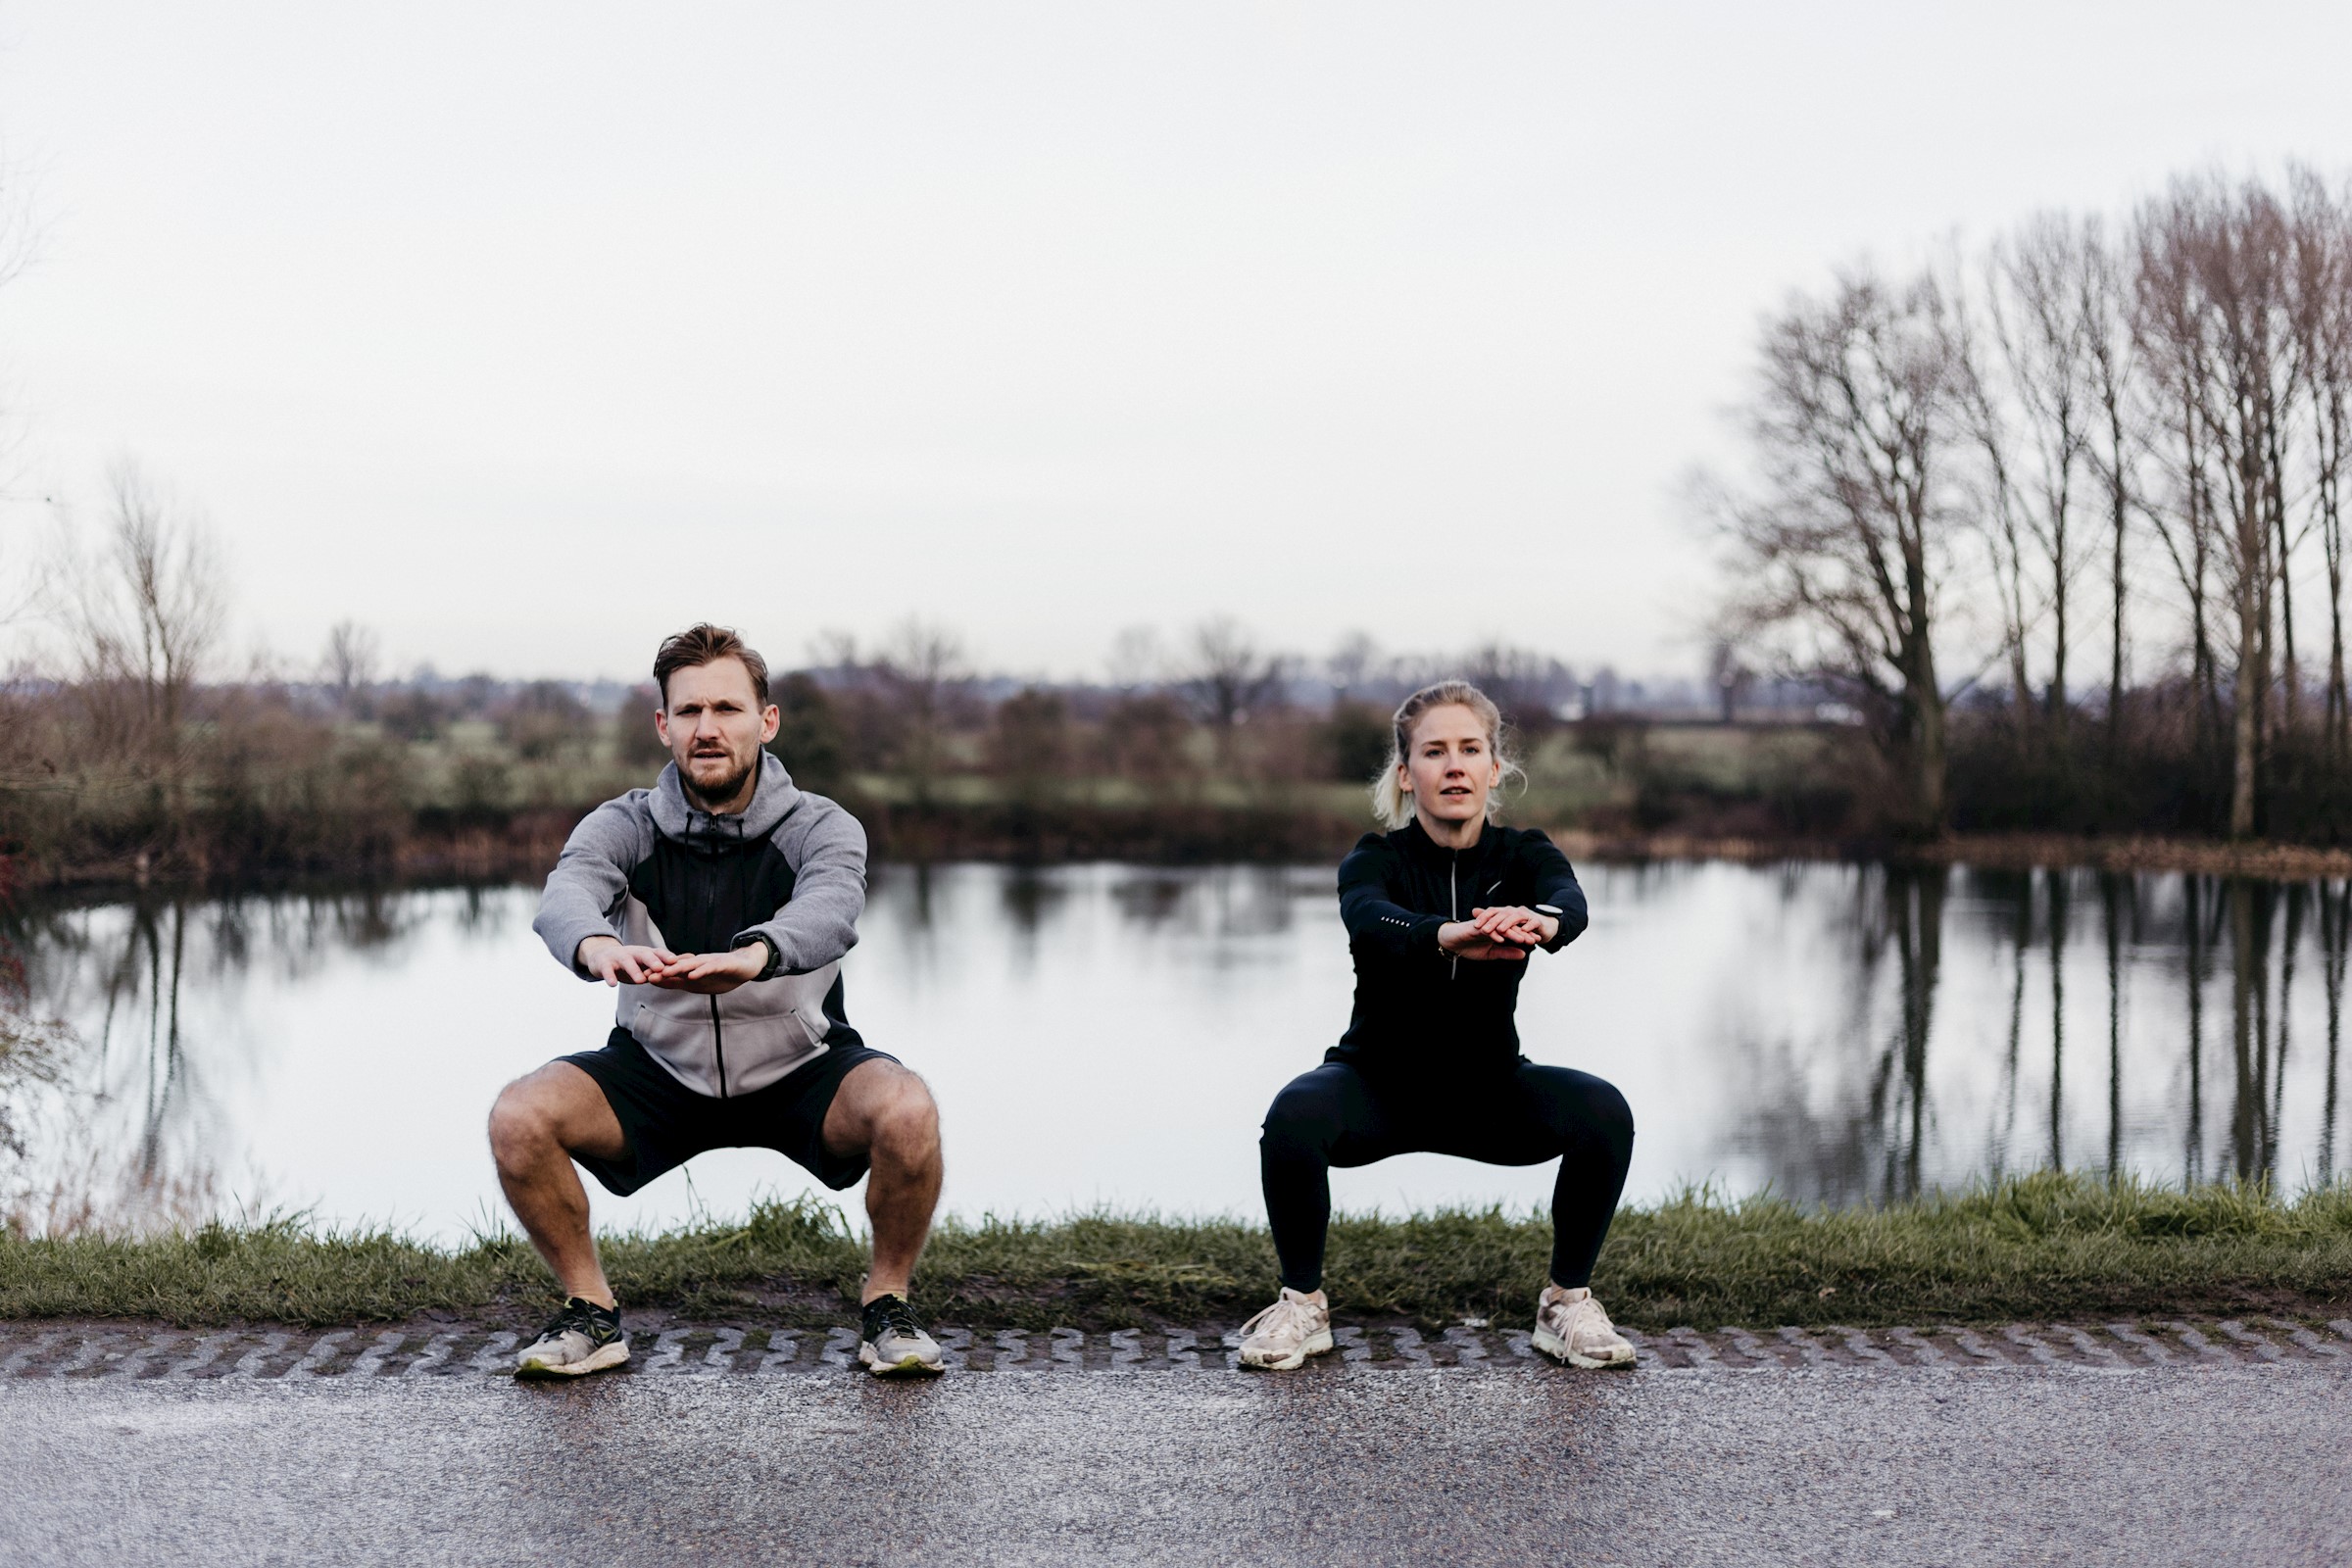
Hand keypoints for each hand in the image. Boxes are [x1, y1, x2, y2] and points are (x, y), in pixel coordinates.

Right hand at [577, 936, 678, 985]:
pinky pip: (607, 970)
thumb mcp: (645, 965)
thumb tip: (686, 966)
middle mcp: (633, 953)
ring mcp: (618, 957)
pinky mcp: (604, 963)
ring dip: (633, 970)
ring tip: (640, 980)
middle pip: (644, 954)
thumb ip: (661, 968)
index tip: (677, 963)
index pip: (658, 953)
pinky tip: (612, 984)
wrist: (600, 956)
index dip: (667, 957)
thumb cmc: (629, 963)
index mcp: (644, 953)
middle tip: (660, 969)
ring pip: (626, 962)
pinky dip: (609, 976)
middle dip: (652, 961)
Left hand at [643, 944, 767, 994]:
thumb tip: (662, 983)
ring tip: (664, 973)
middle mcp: (698, 963)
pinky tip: (693, 975)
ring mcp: (710, 962)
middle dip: (661, 970)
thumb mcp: (700, 982)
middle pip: (677, 966)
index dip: (657, 975)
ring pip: (691, 964)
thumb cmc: (723, 974)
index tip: (640, 979)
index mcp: (692, 968)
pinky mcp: (722, 963)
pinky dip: (700, 971)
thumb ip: (682, 982)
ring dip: (677, 969)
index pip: (672, 971)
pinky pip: (710, 967)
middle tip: (646, 976)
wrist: (747, 965)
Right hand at [1437, 920, 1529, 960]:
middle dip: (1523, 933)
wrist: (1451, 942)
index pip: (1514, 932)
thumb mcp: (1491, 953)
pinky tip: (1501, 940)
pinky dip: (1494, 935)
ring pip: (1501, 928)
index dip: (1525, 936)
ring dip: (1512, 933)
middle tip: (1535, 938)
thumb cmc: (1469, 947)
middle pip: (1510, 927)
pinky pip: (1486, 930)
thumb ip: (1507, 953)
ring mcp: (1485, 925)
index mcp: (1498, 931)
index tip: (1537, 941)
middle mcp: (1493, 926)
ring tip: (1522, 939)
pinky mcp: (1475, 927)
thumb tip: (1524, 954)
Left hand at [1468, 905, 1558, 948]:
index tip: (1474, 926)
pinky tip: (1523, 931)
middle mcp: (1516, 911)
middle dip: (1493, 921)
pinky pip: (1533, 922)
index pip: (1493, 911)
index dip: (1484, 917)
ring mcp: (1527, 915)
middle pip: (1503, 913)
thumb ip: (1491, 918)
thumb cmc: (1523, 927)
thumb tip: (1473, 911)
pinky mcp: (1538, 921)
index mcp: (1507, 912)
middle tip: (1484, 930)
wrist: (1545, 927)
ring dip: (1508, 923)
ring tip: (1501, 930)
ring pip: (1517, 917)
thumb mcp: (1506, 924)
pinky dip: (1528, 927)